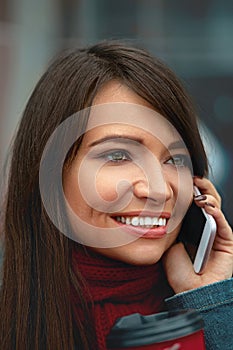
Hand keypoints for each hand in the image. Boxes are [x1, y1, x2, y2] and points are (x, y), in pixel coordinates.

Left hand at [163, 177, 232, 293]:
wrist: (189, 291)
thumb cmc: (179, 270)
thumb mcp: (170, 242)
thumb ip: (173, 226)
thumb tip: (168, 208)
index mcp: (194, 226)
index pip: (195, 203)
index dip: (191, 190)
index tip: (182, 178)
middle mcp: (207, 227)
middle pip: (208, 201)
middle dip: (202, 187)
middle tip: (194, 178)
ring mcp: (218, 233)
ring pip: (217, 208)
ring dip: (209, 195)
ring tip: (198, 189)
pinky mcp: (227, 242)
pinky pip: (223, 223)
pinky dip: (216, 212)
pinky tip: (207, 205)